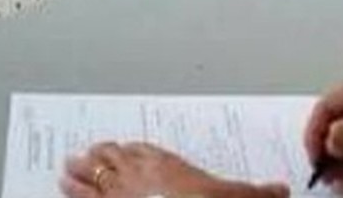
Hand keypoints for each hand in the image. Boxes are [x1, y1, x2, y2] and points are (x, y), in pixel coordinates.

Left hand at [61, 141, 286, 197]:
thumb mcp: (233, 196)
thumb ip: (254, 191)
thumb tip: (279, 190)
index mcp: (162, 163)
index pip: (140, 149)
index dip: (127, 150)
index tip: (120, 149)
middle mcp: (135, 172)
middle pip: (109, 158)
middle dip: (97, 157)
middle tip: (84, 155)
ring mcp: (116, 191)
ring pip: (90, 174)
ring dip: (78, 171)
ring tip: (67, 168)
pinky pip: (82, 196)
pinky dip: (71, 191)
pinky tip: (62, 188)